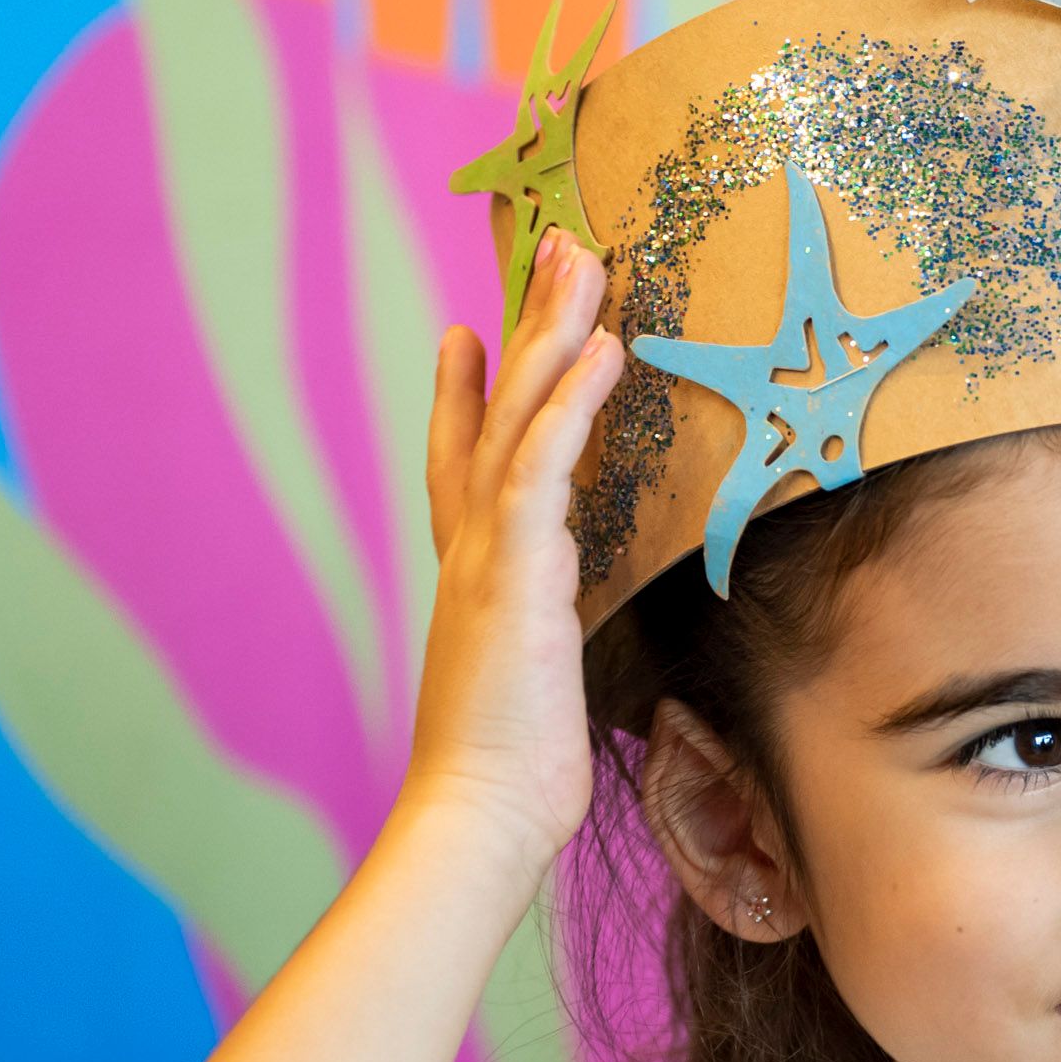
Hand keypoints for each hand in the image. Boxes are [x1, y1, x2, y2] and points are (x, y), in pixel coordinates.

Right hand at [400, 228, 628, 874]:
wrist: (476, 818)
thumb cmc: (511, 770)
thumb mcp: (530, 685)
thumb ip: (537, 643)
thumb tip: (549, 644)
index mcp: (475, 573)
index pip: (463, 461)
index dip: (460, 392)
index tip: (464, 330)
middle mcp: (472, 547)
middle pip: (496, 408)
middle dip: (523, 322)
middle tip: (551, 244)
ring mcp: (489, 553)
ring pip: (519, 414)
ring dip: (551, 330)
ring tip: (580, 257)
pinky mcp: (516, 572)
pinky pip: (545, 465)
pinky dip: (570, 402)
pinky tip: (600, 347)